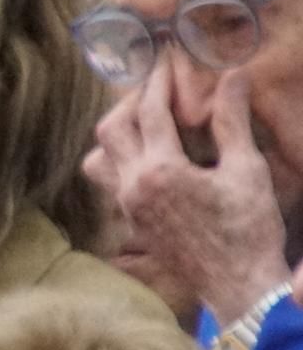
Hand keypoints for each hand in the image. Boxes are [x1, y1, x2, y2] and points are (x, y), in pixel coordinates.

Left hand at [87, 64, 287, 325]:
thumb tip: (231, 75)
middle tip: (155, 87)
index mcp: (159, 171)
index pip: (150, 111)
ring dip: (116, 133)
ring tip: (144, 121)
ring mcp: (127, 207)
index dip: (159, 81)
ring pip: (99, 157)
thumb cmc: (249, 231)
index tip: (167, 60)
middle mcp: (132, 186)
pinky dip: (119, 159)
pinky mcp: (131, 222)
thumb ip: (232, 121)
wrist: (240, 289)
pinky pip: (109, 181)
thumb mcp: (247, 171)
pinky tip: (147, 155)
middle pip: (111, 129)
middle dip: (131, 102)